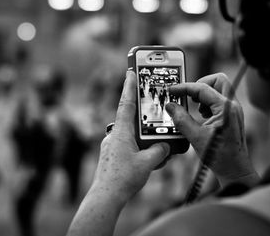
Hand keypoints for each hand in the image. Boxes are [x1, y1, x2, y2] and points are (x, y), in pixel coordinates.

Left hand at [92, 71, 169, 201]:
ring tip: (154, 152)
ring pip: (130, 136)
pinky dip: (138, 150)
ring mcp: (111, 146)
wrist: (105, 197)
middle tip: (152, 110)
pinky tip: (146, 162)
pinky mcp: (111, 156)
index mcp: (121, 132)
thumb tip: (164, 146)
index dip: (129, 87)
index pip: (126, 104)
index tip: (131, 72)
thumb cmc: (123, 179)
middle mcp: (114, 136)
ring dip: (142, 139)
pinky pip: (126, 147)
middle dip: (143, 117)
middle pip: (130, 120)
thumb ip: (159, 151)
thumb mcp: (147, 163)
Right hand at [166, 73, 257, 186]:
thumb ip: (181, 119)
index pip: (202, 88)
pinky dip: (206, 103)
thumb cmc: (220, 156)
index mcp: (225, 108)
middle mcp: (232, 106)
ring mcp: (232, 110)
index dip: (184, 87)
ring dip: (203, 94)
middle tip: (187, 94)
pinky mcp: (230, 115)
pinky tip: (200, 116)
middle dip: (199, 84)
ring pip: (218, 89)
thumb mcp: (195, 136)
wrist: (234, 170)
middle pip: (217, 80)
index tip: (172, 90)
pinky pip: (217, 100)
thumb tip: (170, 106)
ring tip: (194, 109)